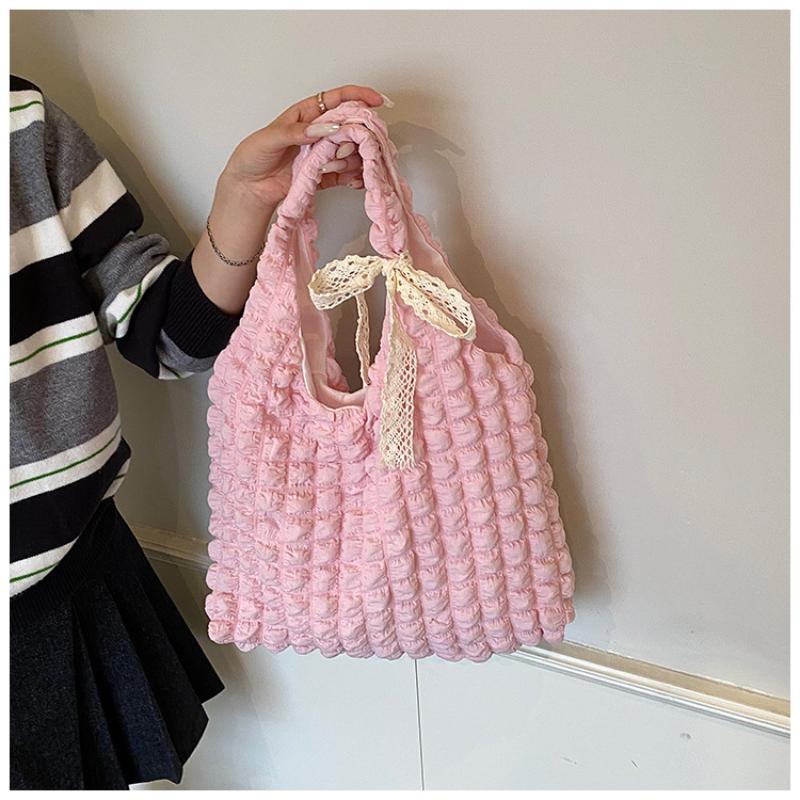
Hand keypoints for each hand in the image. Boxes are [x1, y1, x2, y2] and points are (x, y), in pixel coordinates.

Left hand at [220, 84, 386, 208]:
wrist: (248, 188)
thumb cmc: (252, 157)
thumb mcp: (270, 138)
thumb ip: (298, 132)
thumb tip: (326, 127)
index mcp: (305, 115)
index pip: (336, 100)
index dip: (358, 96)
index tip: (376, 101)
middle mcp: (317, 133)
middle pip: (349, 127)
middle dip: (355, 135)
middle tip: (344, 147)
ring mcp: (322, 155)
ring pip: (350, 151)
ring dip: (348, 158)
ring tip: (331, 166)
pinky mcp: (323, 175)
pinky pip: (345, 174)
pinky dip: (352, 176)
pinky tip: (353, 179)